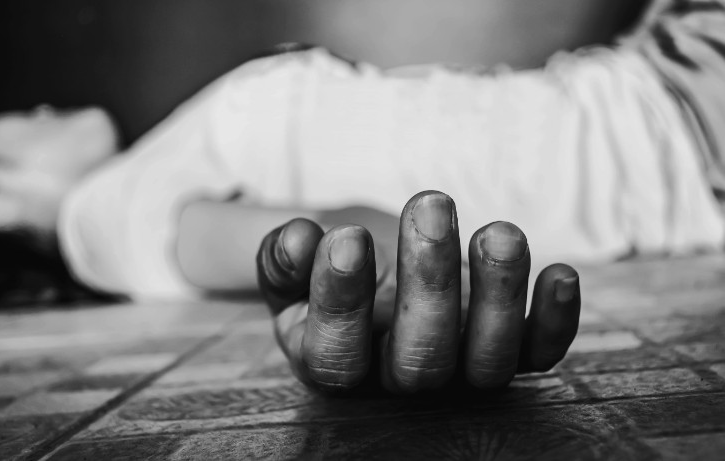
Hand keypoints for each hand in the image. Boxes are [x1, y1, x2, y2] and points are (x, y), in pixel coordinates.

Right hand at [257, 191, 579, 393]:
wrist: (376, 282)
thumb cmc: (330, 274)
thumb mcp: (291, 268)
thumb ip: (283, 259)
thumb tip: (298, 240)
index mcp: (334, 365)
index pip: (336, 354)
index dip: (342, 300)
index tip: (345, 237)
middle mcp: (399, 380)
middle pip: (421, 359)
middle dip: (428, 280)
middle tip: (429, 205)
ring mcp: (459, 372)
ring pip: (488, 360)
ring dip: (498, 294)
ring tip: (497, 233)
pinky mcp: (506, 352)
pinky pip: (539, 352)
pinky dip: (557, 319)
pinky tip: (560, 272)